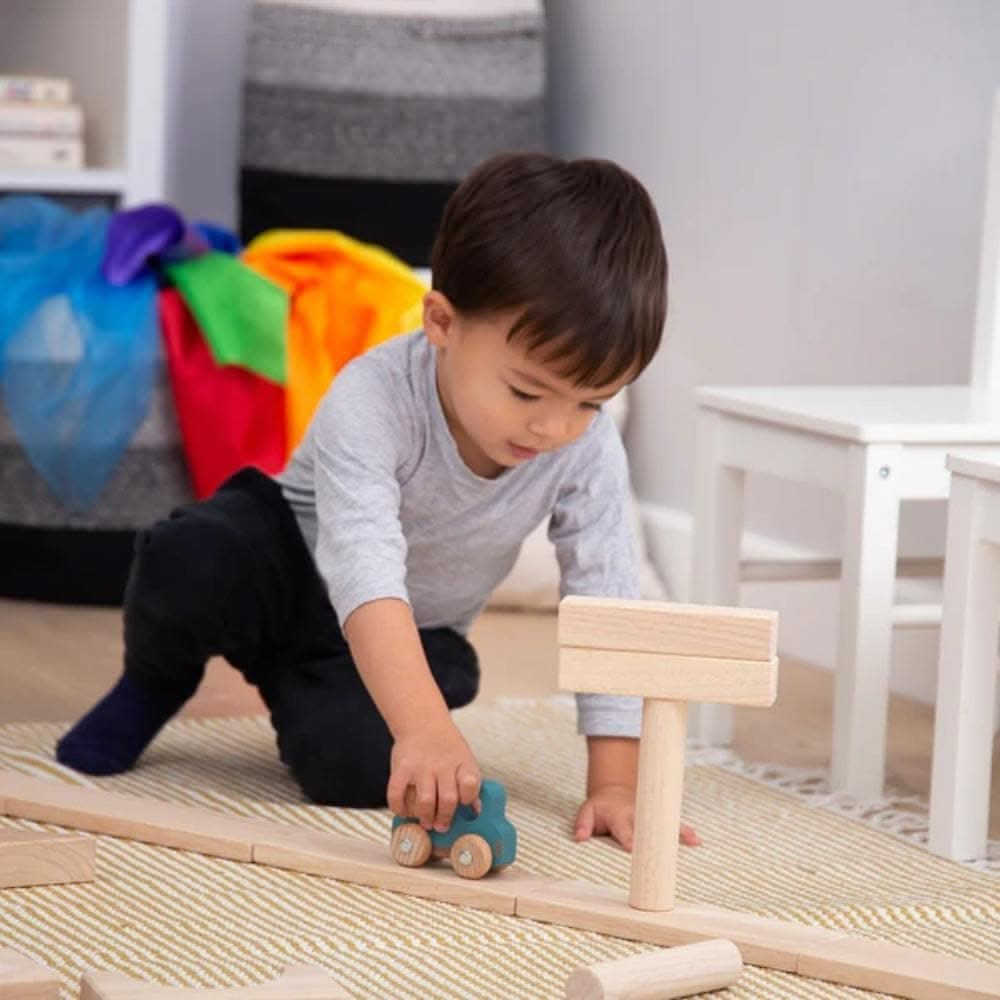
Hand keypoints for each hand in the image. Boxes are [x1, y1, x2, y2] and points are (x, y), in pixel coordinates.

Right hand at [387, 717, 480, 833]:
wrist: (423, 722)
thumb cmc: (447, 749)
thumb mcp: (464, 760)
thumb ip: (469, 785)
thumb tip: (476, 812)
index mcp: (463, 763)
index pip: (471, 784)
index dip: (468, 798)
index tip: (464, 805)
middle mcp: (443, 765)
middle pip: (448, 799)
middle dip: (444, 818)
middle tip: (440, 826)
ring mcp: (421, 766)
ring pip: (424, 801)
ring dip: (425, 816)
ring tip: (425, 822)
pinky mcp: (401, 767)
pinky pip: (396, 793)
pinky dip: (399, 807)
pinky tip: (404, 811)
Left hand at [574, 783, 701, 850]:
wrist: (615, 792)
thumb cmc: (601, 808)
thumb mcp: (587, 811)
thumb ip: (583, 824)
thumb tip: (580, 838)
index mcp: (619, 816)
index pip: (624, 829)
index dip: (629, 838)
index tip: (633, 848)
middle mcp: (638, 815)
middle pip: (650, 828)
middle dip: (658, 839)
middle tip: (669, 852)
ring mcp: (650, 816)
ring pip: (666, 824)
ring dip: (678, 832)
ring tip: (693, 840)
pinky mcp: (659, 818)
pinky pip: (673, 824)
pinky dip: (685, 832)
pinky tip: (697, 841)